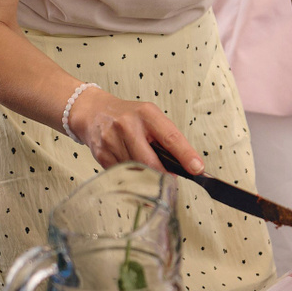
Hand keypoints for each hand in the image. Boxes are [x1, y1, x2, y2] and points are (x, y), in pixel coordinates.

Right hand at [67, 87, 204, 173]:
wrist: (94, 112)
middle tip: (169, 178)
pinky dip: (131, 176)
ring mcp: (112, 140)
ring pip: (137, 172)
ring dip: (146, 176)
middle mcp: (127, 125)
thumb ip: (167, 139)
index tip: (197, 169)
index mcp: (146, 114)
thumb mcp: (151, 117)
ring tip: (146, 168)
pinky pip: (123, 175)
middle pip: (151, 162)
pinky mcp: (102, 154)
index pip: (170, 137)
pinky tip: (130, 166)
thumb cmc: (128, 116)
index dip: (185, 155)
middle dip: (163, 175)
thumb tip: (186, 166)